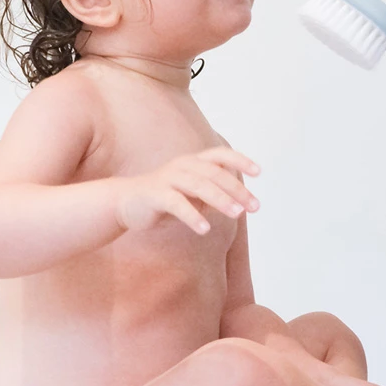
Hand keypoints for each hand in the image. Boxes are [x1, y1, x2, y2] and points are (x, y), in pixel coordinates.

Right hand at [116, 147, 259, 234]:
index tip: (259, 172)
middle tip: (254, 206)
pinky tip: (205, 229)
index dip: (240, 160)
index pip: (220, 155)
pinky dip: (192, 216)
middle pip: (215, 174)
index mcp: (193, 162)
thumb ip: (214, 195)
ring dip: (221, 200)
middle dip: (237, 190)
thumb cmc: (164, 200)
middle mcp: (182, 165)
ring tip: (237, 214)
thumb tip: (240, 202)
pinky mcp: (155, 194)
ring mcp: (168, 178)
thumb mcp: (193, 196)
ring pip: (199, 186)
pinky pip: (177, 204)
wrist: (126, 204)